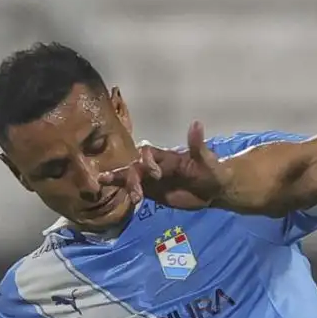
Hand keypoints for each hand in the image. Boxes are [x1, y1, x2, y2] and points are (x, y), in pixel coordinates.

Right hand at [99, 122, 223, 210]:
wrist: (214, 190)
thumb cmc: (212, 172)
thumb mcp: (208, 160)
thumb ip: (198, 145)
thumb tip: (196, 123)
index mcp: (167, 156)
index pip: (149, 153)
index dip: (147, 161)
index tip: (156, 175)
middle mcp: (155, 165)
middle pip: (135, 166)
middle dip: (132, 177)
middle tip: (137, 194)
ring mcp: (151, 178)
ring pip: (130, 175)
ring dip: (119, 179)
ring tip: (102, 183)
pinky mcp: (151, 191)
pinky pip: (132, 187)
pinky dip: (120, 186)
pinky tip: (103, 187)